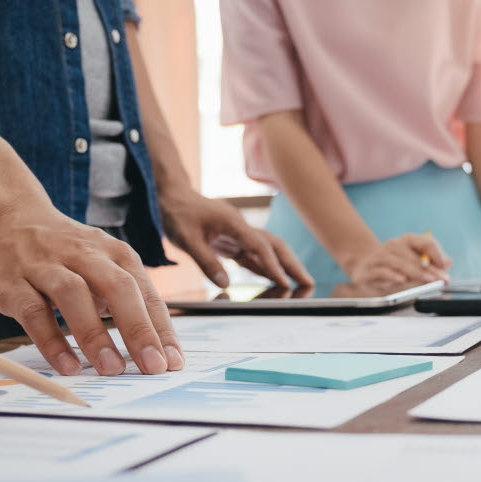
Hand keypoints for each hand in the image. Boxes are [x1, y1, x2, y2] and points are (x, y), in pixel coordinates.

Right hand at [0, 206, 181, 376]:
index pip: (145, 292)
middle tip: (152, 367)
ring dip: (94, 334)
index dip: (161, 328)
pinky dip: (51, 341)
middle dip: (138, 329)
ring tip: (111, 369)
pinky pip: (33, 312)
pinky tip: (67, 366)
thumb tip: (158, 348)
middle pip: (117, 288)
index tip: (174, 362)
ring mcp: (45, 265)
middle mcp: (83, 254)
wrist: (6, 217)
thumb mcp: (102, 265)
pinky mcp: (11, 282)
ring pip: (73, 295)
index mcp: (114, 253)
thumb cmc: (65, 253)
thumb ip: (126, 299)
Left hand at [160, 191, 312, 288]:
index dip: (273, 266)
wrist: (172, 196)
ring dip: (284, 266)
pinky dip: (266, 267)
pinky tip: (276, 279)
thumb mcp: (186, 240)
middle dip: (292, 264)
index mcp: (233, 224)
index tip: (286, 283)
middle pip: (274, 245)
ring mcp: (238, 233)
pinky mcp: (232, 240)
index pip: (260, 247)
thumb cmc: (177, 214)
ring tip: (300, 284)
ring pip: (268, 249)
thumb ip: (206, 262)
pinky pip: (254, 254)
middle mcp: (241, 227)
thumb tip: (226, 284)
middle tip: (308, 283)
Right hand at [345, 234, 451, 286]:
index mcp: (407, 240)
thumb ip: (432, 263)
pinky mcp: (370, 269)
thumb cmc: (394, 266)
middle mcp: (393, 245)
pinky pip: (383, 272)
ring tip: (426, 281)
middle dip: (429, 270)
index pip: (426, 242)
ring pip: (399, 263)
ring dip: (415, 273)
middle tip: (439, 280)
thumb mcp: (413, 262)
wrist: (364, 267)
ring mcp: (380, 256)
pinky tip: (401, 280)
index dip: (437, 254)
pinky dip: (393, 276)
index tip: (444, 267)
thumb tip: (448, 262)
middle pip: (414, 256)